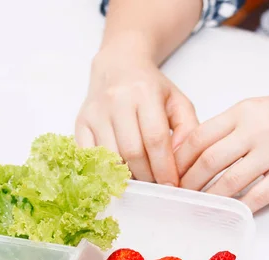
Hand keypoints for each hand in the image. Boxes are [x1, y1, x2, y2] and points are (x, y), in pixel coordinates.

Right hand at [75, 48, 198, 185]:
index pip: (155, 139)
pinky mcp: (80, 122)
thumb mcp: (178, 102)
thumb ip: (188, 130)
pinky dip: (104, 170)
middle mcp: (116, 101)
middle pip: (132, 151)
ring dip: (127, 176)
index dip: (164, 167)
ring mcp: (95, 112)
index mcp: (144, 92)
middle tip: (157, 185)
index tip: (171, 185)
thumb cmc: (151, 88)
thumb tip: (181, 163)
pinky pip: (90, 156)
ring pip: (110, 157)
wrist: (117, 66)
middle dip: (147, 176)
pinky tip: (117, 175)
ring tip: (140, 180)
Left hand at [174, 94, 268, 212]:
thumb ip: (220, 128)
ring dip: (209, 196)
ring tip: (197, 203)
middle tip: (179, 193)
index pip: (199, 137)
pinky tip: (228, 211)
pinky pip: (259, 196)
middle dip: (189, 181)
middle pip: (210, 161)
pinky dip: (240, 206)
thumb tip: (184, 153)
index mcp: (241, 113)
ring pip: (230, 181)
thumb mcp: (248, 110)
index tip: (169, 172)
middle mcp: (256, 132)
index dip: (179, 159)